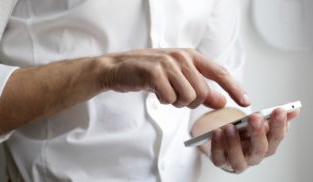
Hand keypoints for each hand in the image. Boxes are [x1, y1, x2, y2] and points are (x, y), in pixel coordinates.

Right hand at [97, 48, 249, 108]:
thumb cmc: (149, 73)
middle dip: (190, 102)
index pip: (219, 72)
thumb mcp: (177, 79)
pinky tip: (155, 91)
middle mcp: (182, 57)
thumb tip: (222, 102)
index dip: (234, 88)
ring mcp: (168, 63)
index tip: (246, 102)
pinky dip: (163, 101)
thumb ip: (200, 89)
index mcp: (190, 55)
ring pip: (188, 97)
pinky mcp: (154, 72)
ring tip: (164, 92)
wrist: (118, 68)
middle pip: (202, 92)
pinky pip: (169, 98)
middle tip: (175, 96)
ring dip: (176, 102)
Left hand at [209, 108, 299, 172]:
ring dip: (235, 142)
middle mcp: (254, 156)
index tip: (279, 110)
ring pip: (239, 159)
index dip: (279, 124)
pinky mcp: (221, 161)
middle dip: (258, 133)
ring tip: (230, 126)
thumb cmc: (244, 133)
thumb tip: (294, 108)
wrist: (225, 142)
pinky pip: (219, 158)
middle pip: (260, 149)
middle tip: (255, 117)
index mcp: (266, 145)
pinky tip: (217, 132)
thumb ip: (274, 116)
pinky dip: (217, 146)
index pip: (276, 137)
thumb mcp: (258, 122)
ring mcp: (237, 161)